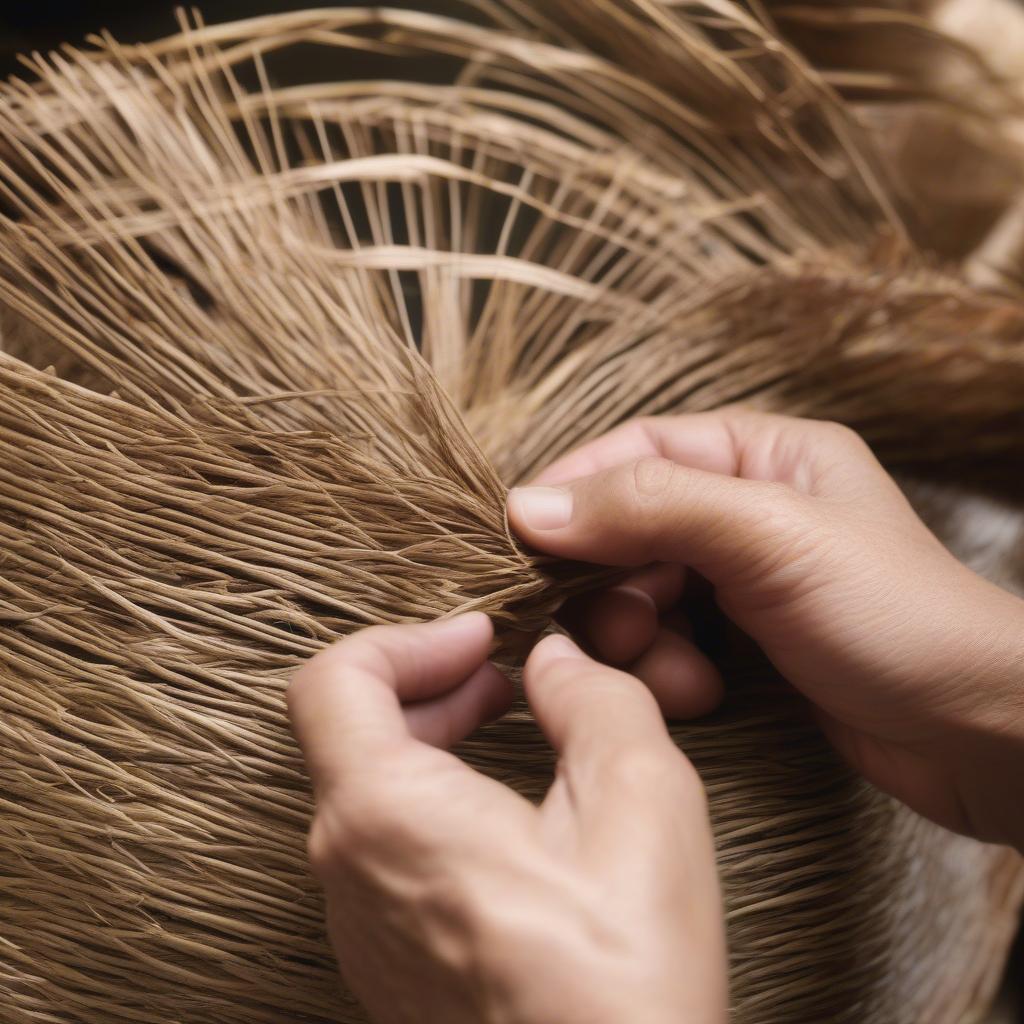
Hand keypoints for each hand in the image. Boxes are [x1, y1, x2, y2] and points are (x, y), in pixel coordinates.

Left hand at [288, 614, 727, 1023]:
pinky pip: (380, 845)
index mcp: (386, 813)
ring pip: (362, 786)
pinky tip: (499, 811)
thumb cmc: (621, 982)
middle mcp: (347, 867)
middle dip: (427, 681)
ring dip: (428, 736)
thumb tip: (560, 658)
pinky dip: (427, 796)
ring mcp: (359, 921)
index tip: (481, 639)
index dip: (408, 637)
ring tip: (504, 726)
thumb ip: (595, 698)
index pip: (334, 678)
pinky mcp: (385, 959)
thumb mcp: (641, 802)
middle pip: (347, 728)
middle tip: (500, 675)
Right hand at [508, 411, 1023, 850]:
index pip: (636, 451)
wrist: (978, 733)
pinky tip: (702, 693)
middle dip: (611, 582)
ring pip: (638, 590)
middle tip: (620, 628)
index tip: (519, 536)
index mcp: (762, 454)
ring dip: (638, 635)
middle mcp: (747, 508)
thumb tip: (531, 505)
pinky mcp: (742, 642)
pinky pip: (665, 641)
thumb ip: (649, 506)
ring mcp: (743, 579)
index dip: (574, 489)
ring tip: (679, 670)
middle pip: (627, 527)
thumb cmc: (895, 615)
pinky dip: (665, 669)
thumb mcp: (767, 536)